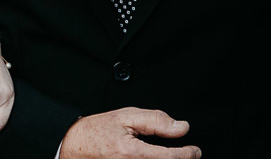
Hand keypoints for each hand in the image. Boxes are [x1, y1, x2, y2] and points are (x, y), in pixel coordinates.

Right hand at [59, 108, 200, 158]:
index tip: (195, 150)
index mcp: (132, 152)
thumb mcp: (125, 116)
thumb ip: (155, 120)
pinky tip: (155, 157)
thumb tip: (181, 127)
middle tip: (187, 154)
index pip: (170, 158)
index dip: (188, 154)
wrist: (75, 146)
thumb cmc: (96, 132)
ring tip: (172, 156)